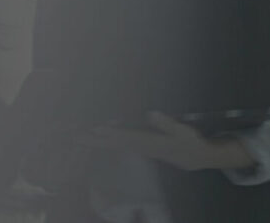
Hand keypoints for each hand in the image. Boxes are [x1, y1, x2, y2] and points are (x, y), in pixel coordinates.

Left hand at [78, 112, 253, 170]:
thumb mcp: (183, 131)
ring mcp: (140, 148)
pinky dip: (107, 141)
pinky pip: (119, 144)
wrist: (196, 158)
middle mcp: (141, 146)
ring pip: (114, 145)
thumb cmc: (190, 142)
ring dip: (97, 141)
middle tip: (73, 136)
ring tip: (79, 136)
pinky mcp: (141, 147)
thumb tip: (149, 112)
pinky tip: (99, 137)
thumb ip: (166, 123)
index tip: (93, 129)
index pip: (125, 136)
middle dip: (93, 140)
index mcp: (150, 142)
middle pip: (113, 143)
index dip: (109, 132)